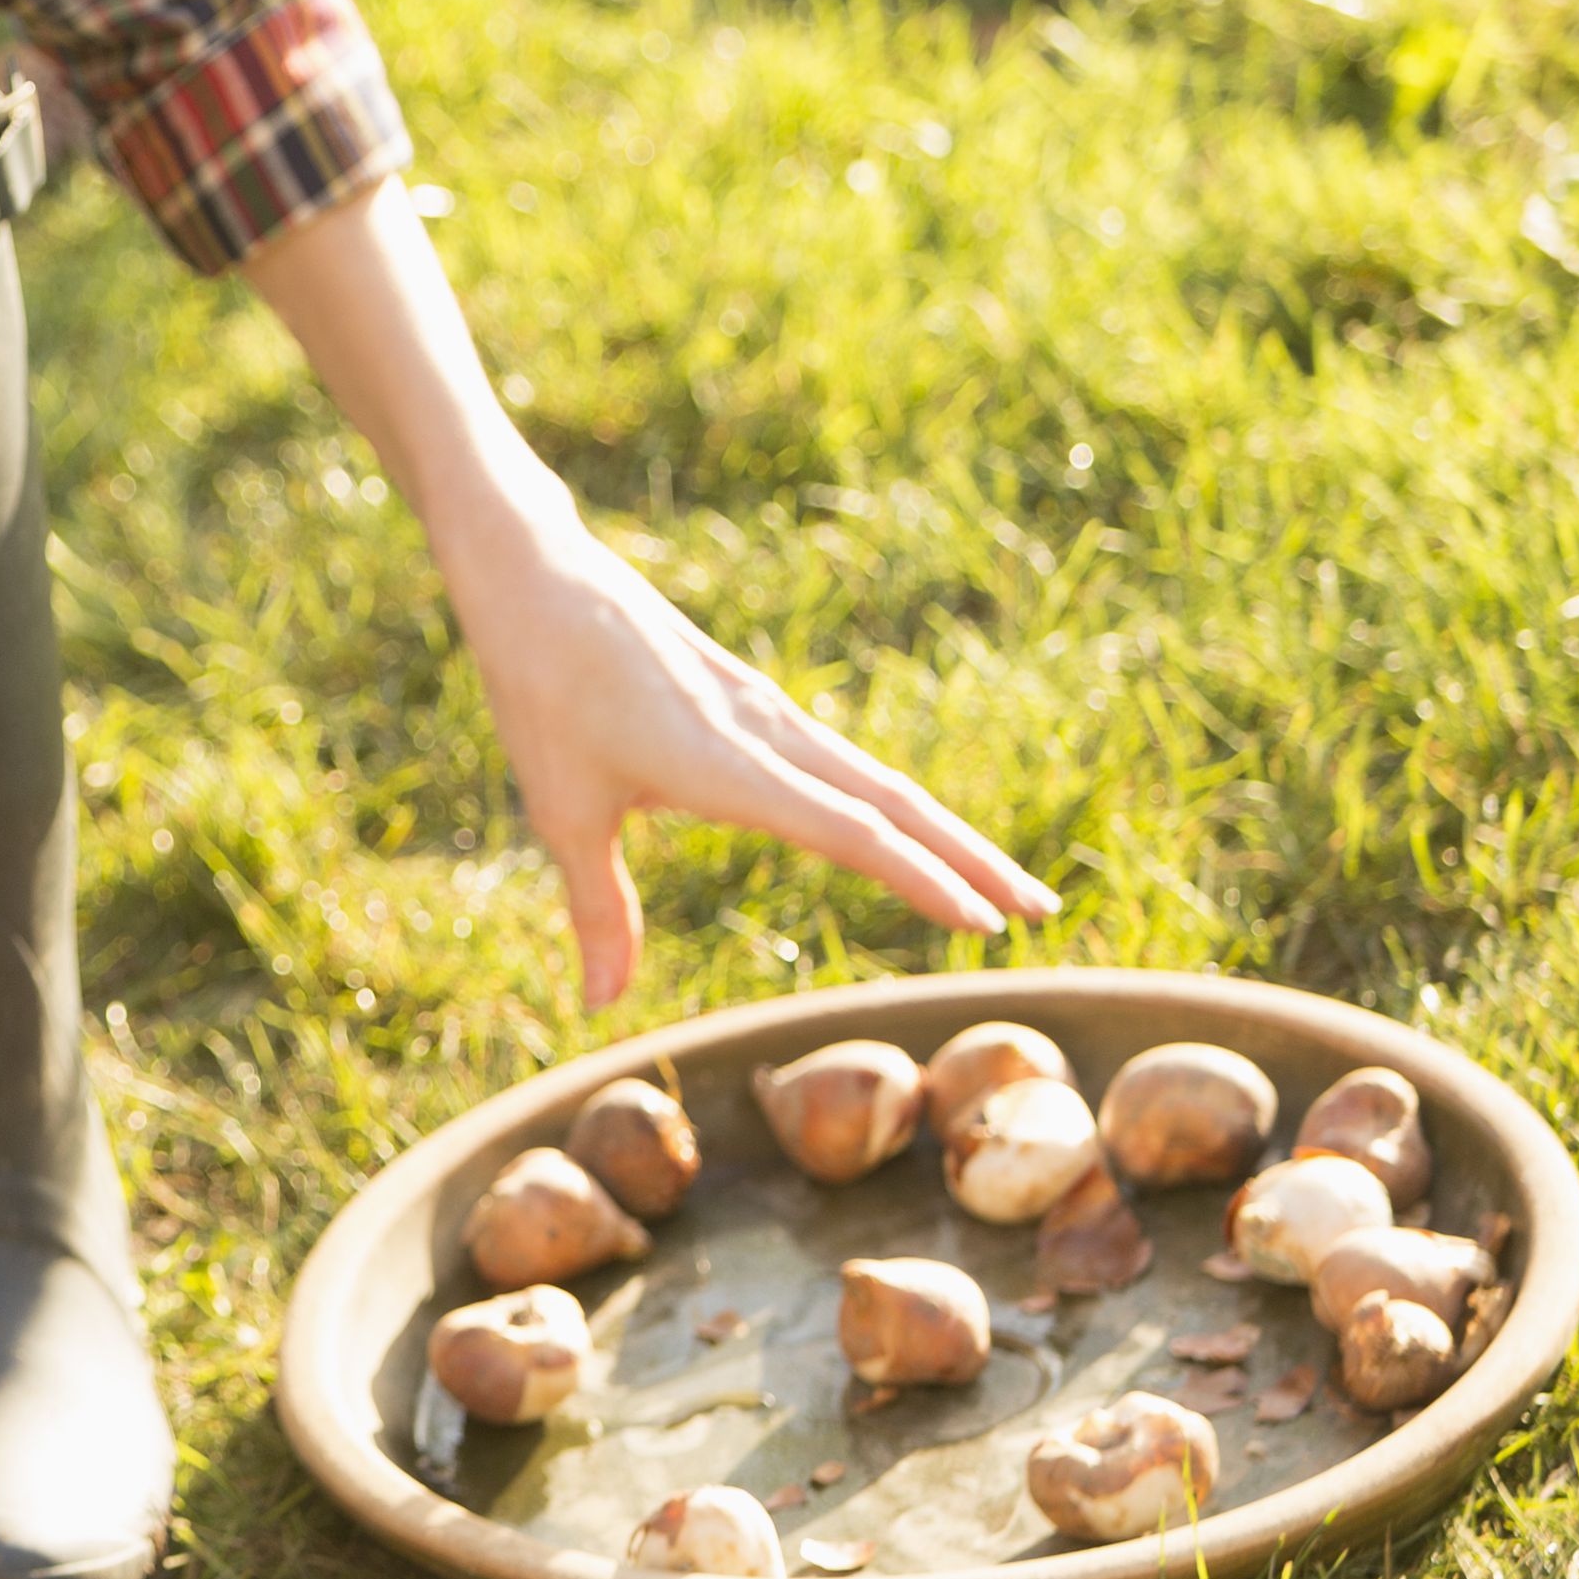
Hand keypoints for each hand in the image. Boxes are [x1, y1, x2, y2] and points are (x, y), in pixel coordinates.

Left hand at [440, 502, 1054, 1006]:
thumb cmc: (540, 693)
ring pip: (877, 778)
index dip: (923, 879)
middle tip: (1043, 912)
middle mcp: (766, 734)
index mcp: (727, 765)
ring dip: (945, 831)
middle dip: (973, 859)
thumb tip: (602, 1002)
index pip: (851, 831)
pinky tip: (906, 830)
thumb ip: (598, 908)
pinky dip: (890, 801)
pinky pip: (841, 760)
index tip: (987, 924)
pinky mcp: (754, 698)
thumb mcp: (562, 811)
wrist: (536, 576)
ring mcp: (766, 712)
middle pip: (895, 803)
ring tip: (1001, 882)